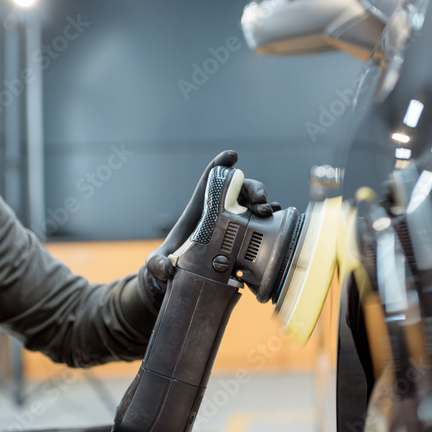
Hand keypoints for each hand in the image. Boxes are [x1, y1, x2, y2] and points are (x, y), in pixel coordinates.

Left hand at [140, 151, 278, 304]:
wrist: (185, 275)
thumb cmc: (171, 260)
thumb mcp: (158, 261)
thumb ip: (156, 263)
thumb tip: (166, 268)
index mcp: (200, 207)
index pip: (210, 179)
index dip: (221, 165)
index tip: (232, 156)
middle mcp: (221, 211)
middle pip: (239, 188)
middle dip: (253, 188)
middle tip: (258, 200)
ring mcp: (235, 222)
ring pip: (254, 203)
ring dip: (264, 203)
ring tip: (267, 211)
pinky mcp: (245, 237)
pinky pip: (262, 223)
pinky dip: (272, 220)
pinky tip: (276, 223)